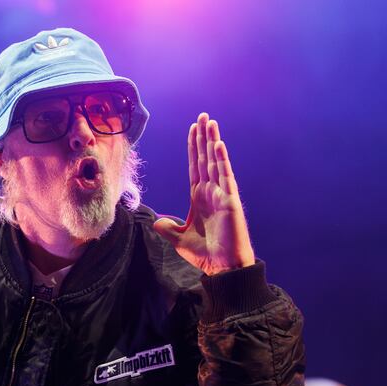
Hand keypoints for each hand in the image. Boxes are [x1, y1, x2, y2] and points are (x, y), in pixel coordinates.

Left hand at [153, 113, 255, 274]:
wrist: (222, 267)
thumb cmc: (205, 254)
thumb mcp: (179, 239)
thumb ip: (168, 229)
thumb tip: (156, 222)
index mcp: (199, 198)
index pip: (195, 167)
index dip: (193, 148)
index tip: (192, 130)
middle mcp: (211, 192)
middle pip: (205, 159)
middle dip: (203, 138)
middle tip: (203, 116)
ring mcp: (221, 195)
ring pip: (216, 162)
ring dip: (212, 142)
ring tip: (210, 122)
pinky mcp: (230, 201)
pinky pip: (225, 177)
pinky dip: (221, 160)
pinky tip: (218, 144)